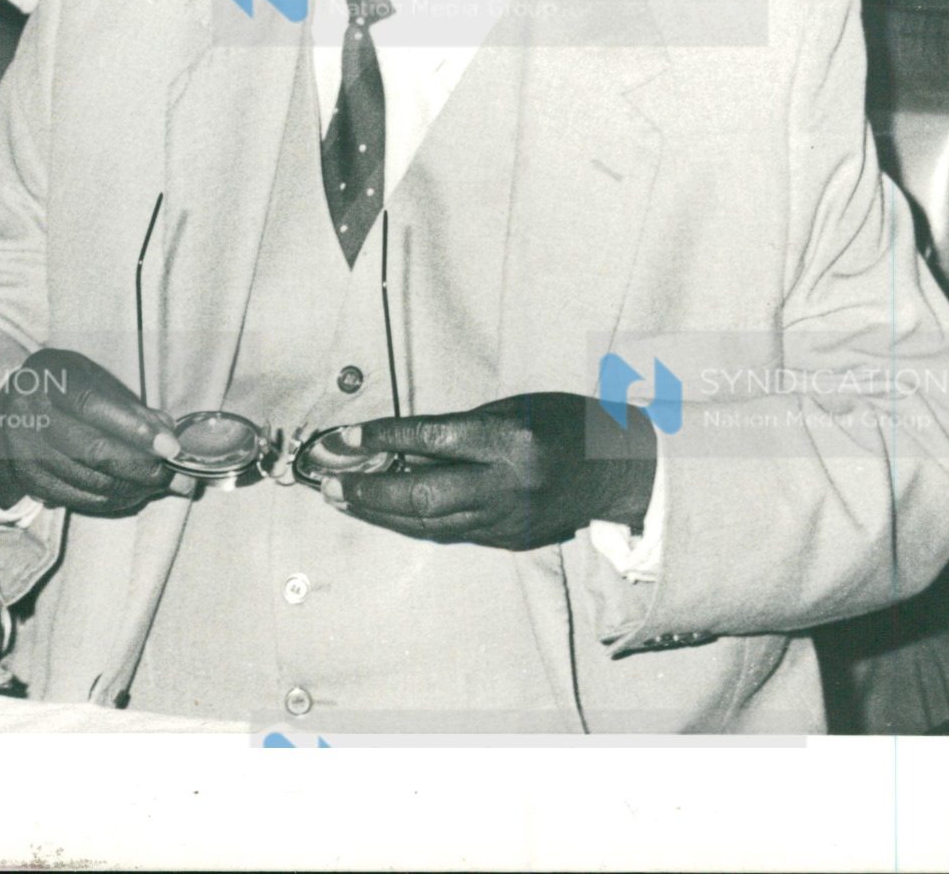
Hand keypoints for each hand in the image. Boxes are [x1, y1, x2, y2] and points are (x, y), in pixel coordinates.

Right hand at [0, 348, 180, 516]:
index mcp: (48, 375)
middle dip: (140, 466)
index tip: (170, 447)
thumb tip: (170, 435)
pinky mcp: (30, 481)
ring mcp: (26, 451)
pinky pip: (80, 499)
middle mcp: (30, 413)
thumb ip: (130, 405)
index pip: (92, 404)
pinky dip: (113, 500)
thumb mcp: (94, 378)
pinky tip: (132, 492)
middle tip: (172, 472)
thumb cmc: (63, 388)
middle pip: (92, 449)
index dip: (134, 429)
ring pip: (89, 480)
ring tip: (158, 483)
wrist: (12, 410)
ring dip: (132, 487)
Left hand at [320, 392, 655, 550]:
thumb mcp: (512, 408)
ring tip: (344, 499)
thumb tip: (396, 443)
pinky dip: (413, 521)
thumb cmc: (563, 423)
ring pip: (431, 522)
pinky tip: (384, 511)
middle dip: (370, 491)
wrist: (619, 469)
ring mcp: (509, 519)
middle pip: (425, 495)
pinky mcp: (510, 540)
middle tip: (330, 484)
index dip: (385, 438)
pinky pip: (451, 532)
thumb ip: (457, 429)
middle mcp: (508, 484)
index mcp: (511, 440)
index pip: (433, 439)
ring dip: (381, 512)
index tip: (348, 437)